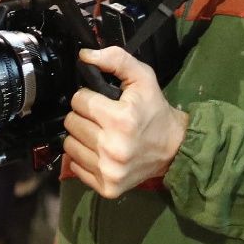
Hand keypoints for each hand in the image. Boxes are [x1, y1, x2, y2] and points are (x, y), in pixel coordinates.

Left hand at [63, 46, 188, 198]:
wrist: (174, 149)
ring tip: (99, 134)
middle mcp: (112, 147)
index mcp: (121, 119)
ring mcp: (109, 171)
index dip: (88, 97)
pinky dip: (84, 157)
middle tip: (100, 118)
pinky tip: (100, 152)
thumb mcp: (143, 77)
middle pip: (71, 122)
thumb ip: (115, 59)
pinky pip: (75, 167)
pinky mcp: (107, 188)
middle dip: (83, 116)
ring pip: (69, 145)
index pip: (79, 100)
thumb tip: (84, 55)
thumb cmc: (155, 110)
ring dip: (81, 137)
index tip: (101, 102)